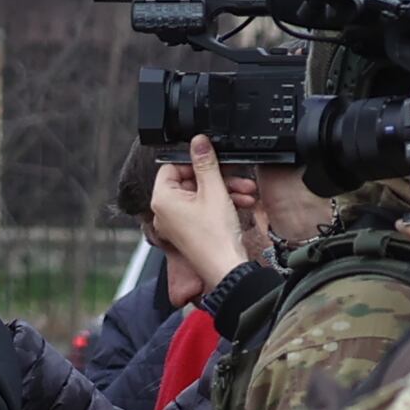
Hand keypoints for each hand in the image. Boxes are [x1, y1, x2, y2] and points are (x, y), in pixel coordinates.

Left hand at [144, 137, 246, 294]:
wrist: (226, 267)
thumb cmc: (215, 235)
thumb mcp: (214, 190)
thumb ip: (205, 163)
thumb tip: (198, 142)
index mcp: (162, 199)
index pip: (171, 167)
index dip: (193, 162)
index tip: (212, 160)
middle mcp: (164, 211)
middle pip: (189, 181)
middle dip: (218, 177)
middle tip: (237, 175)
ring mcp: (176, 222)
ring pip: (201, 195)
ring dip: (225, 190)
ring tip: (247, 191)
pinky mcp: (190, 230)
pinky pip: (204, 209)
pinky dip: (222, 203)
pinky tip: (244, 202)